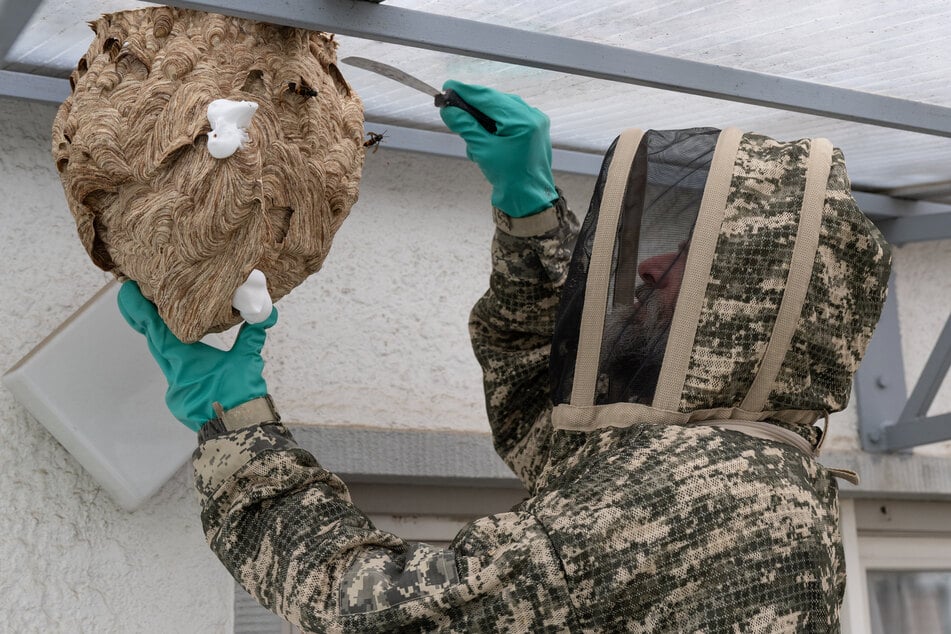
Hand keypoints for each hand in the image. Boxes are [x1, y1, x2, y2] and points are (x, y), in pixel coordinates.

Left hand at [117, 281, 276, 430]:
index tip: (126, 293)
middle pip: (156, 343)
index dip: (139, 310)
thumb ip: (252, 336)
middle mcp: (174, 375)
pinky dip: (180, 364)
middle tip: (139, 299)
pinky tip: (190, 361)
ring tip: (164, 323)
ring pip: (167, 361)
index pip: (156, 331)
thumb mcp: (248, 361)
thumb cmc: (240, 397)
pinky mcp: (182, 402)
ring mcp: (176, 391)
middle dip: (147, 321)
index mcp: (184, 361)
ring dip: (166, 343)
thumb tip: (267, 313)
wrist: (238, 433)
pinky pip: (177, 376)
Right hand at [440, 81, 556, 217]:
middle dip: (473, 106)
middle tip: (452, 108)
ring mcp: (535, 122)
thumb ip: (466, 126)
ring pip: (501, 109)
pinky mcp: (534, 129)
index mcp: (522, 120)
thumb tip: (449, 110)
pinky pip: (509, 118)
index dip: (466, 91)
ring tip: (471, 136)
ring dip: (483, 118)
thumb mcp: (483, 150)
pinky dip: (494, 125)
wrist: (529, 199)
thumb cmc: (510, 179)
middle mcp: (532, 116)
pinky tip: (484, 141)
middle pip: (495, 101)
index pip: (488, 97)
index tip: (448, 86)